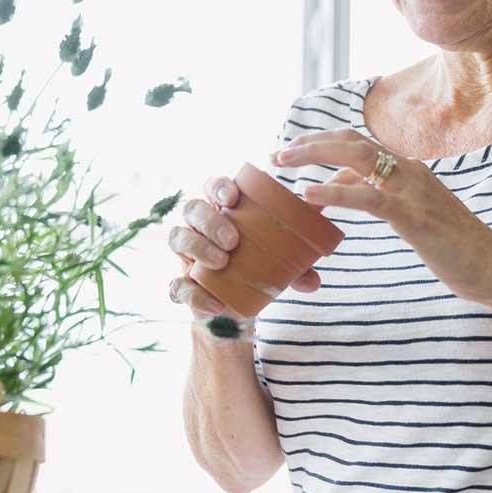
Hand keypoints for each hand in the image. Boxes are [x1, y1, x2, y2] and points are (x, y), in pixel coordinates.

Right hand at [167, 175, 321, 317]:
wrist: (239, 306)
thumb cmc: (259, 267)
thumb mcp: (281, 263)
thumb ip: (298, 267)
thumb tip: (314, 278)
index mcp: (223, 209)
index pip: (213, 186)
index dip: (219, 187)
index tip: (233, 197)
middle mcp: (200, 226)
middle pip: (193, 208)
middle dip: (210, 221)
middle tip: (233, 240)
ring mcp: (187, 253)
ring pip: (178, 237)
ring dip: (198, 248)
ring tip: (222, 262)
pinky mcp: (183, 282)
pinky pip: (177, 285)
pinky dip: (193, 293)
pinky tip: (214, 303)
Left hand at [271, 129, 491, 304]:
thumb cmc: (454, 246)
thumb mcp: (411, 214)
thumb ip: (379, 195)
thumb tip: (343, 184)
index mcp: (409, 169)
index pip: (358, 141)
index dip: (323, 141)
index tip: (293, 150)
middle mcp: (410, 170)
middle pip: (351, 140)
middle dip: (311, 143)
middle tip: (277, 153)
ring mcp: (413, 190)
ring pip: (356, 157)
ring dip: (315, 155)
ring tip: (283, 162)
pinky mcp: (413, 216)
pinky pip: (368, 196)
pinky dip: (334, 191)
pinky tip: (308, 194)